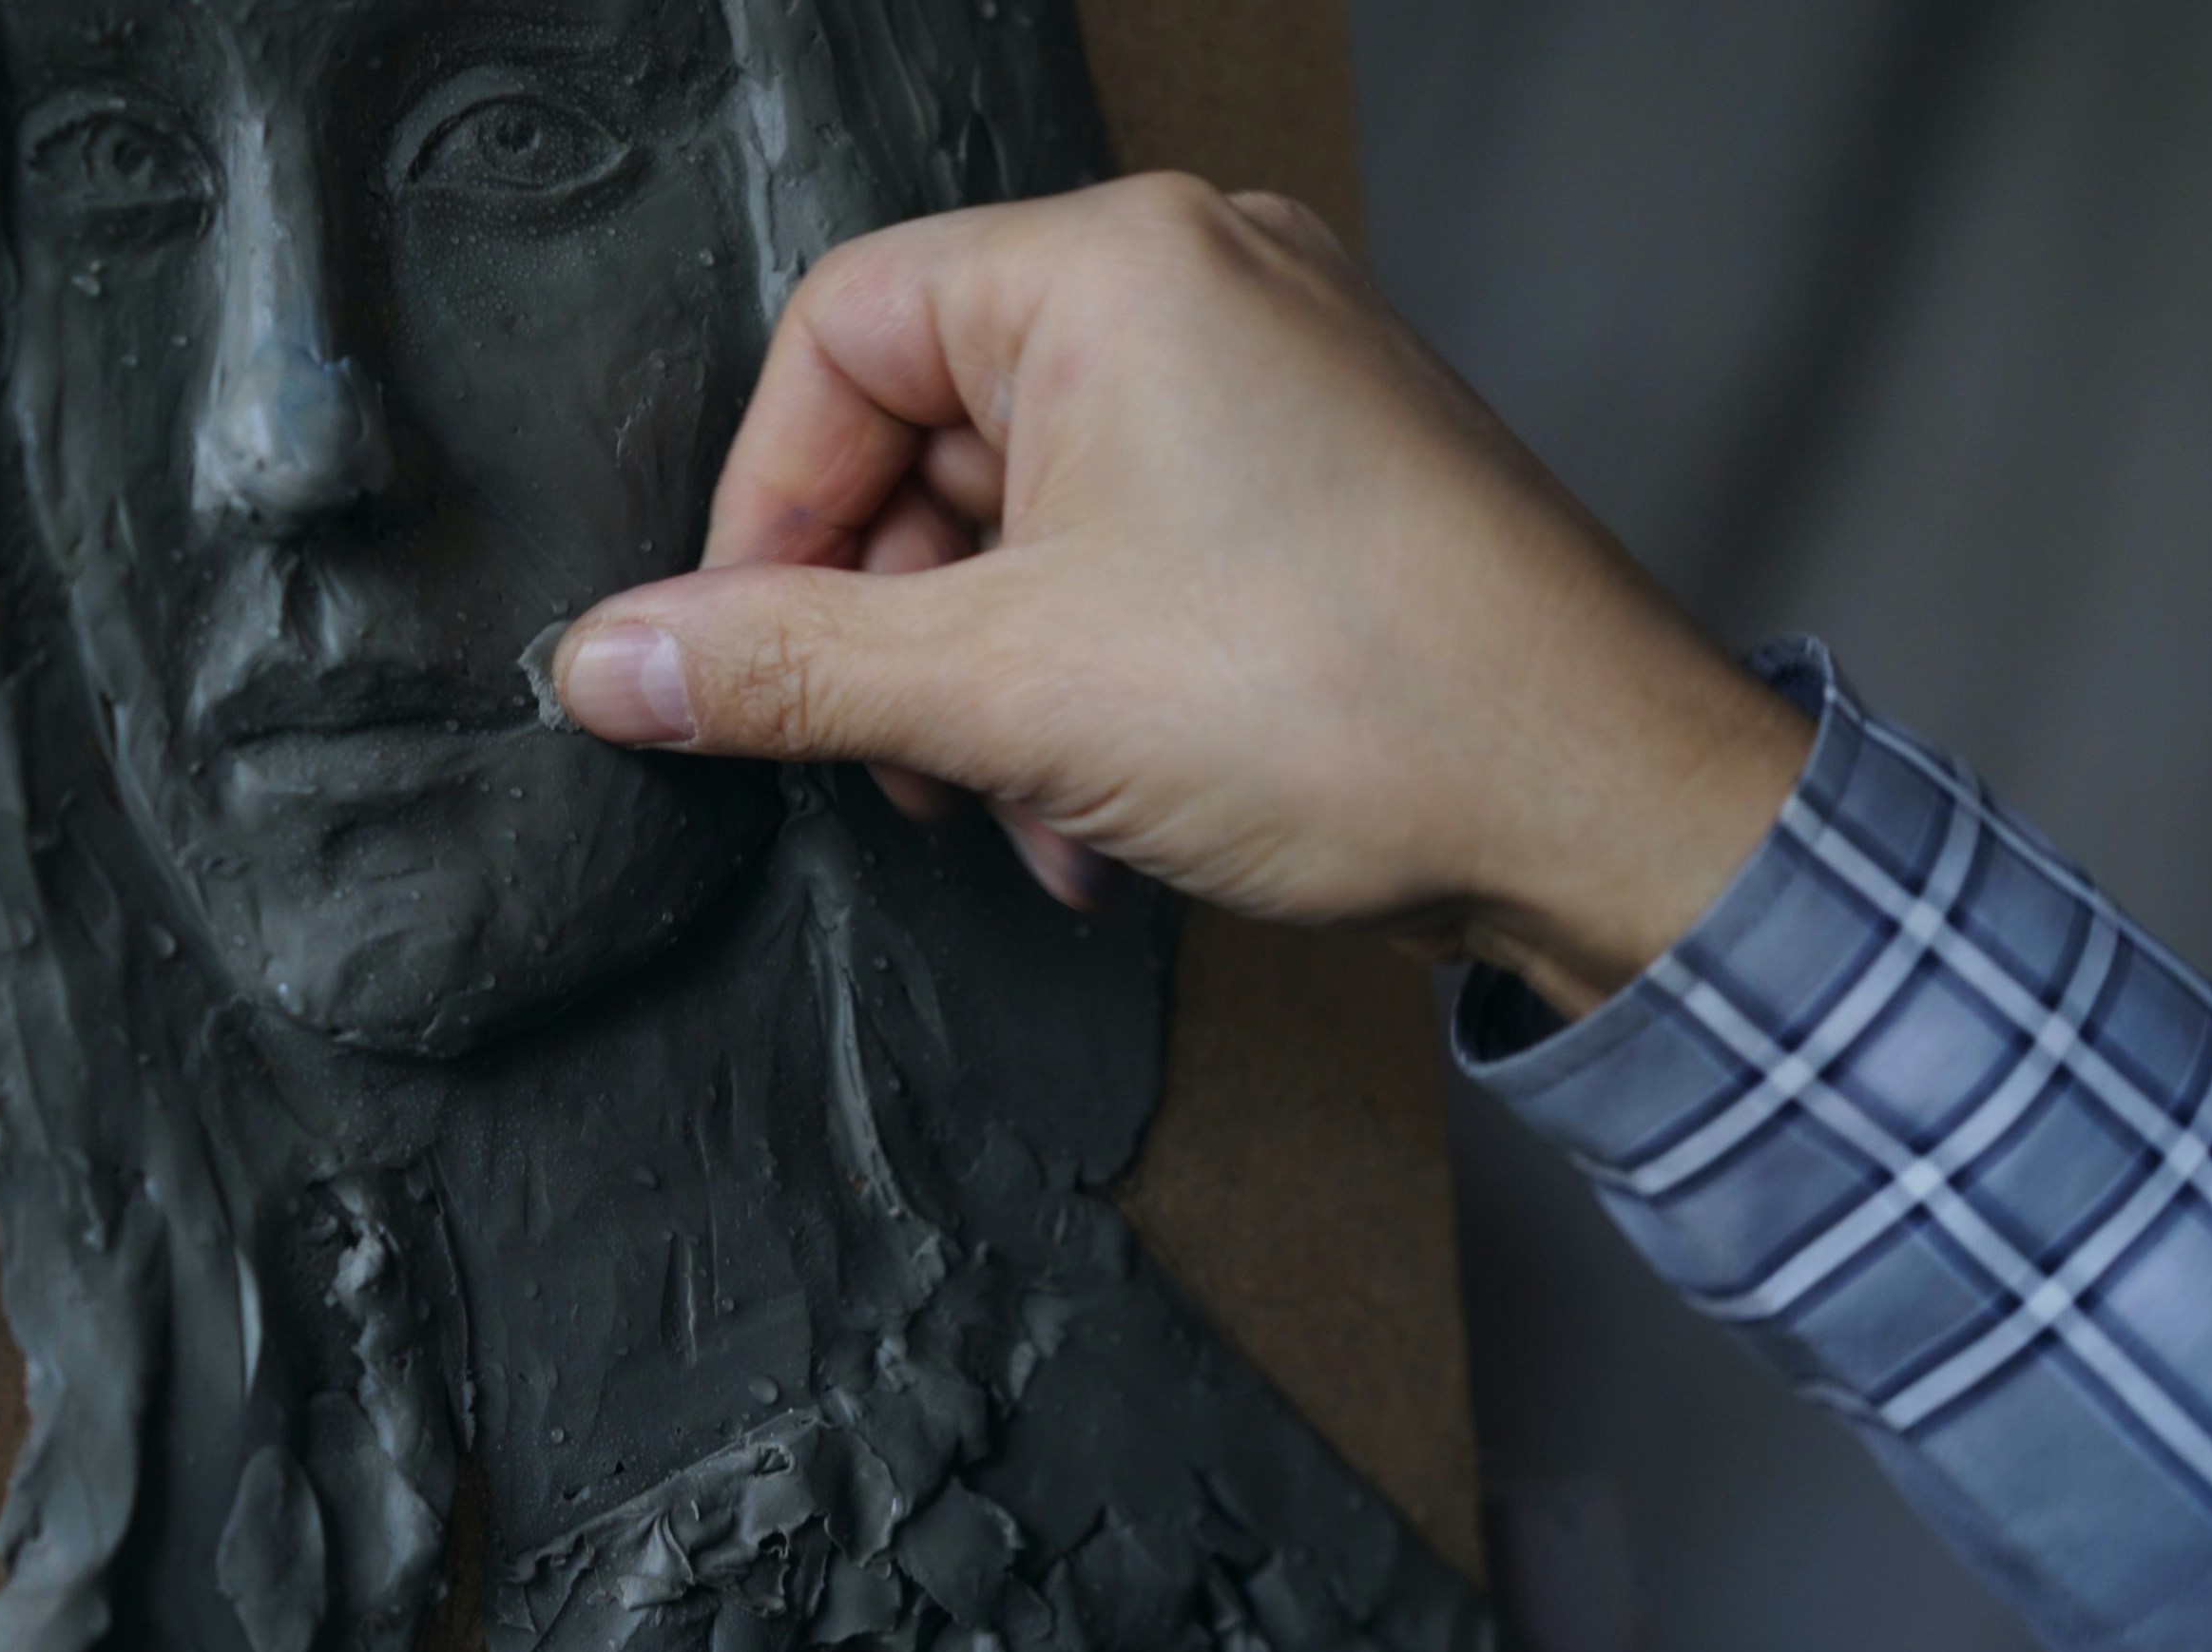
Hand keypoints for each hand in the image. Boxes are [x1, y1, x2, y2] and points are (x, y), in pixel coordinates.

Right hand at [548, 174, 1810, 1015]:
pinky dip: (1084, 678)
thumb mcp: (1005, 693)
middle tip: (889, 761)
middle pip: (930, 428)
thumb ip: (783, 670)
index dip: (763, 509)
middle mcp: (1201, 285)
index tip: (741, 659)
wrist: (1608, 811)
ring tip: (1014, 813)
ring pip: (1030, 514)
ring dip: (986, 685)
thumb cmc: (1346, 704)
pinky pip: (1134, 550)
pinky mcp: (1320, 484)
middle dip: (890, 623)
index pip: (839, 336)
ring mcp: (1273, 382)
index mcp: (1112, 270)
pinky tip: (1097, 820)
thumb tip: (603, 662)